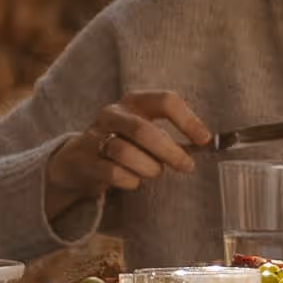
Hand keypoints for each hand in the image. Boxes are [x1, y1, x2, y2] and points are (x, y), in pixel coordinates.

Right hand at [64, 84, 219, 203]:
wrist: (78, 162)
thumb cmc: (123, 146)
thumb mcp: (144, 132)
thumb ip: (170, 137)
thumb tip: (204, 147)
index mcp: (134, 102)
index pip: (165, 101)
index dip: (187, 120)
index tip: (204, 140)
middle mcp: (113, 114)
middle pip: (143, 129)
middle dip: (169, 151)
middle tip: (186, 166)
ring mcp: (95, 136)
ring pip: (124, 151)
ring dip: (147, 167)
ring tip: (154, 173)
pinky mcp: (85, 160)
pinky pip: (111, 172)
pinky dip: (129, 180)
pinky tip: (134, 181)